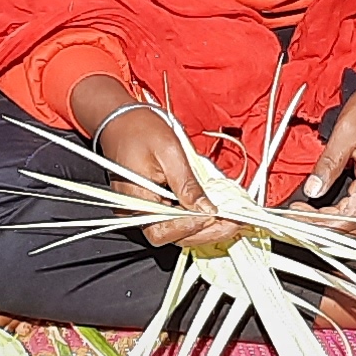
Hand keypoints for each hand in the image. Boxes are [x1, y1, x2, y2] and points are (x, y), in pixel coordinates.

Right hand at [93, 102, 246, 252]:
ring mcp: (144, 209)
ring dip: (205, 227)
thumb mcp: (169, 151)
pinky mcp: (153, 203)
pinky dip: (197, 217)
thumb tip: (206, 209)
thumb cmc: (140, 129)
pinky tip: (215, 210)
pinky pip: (176, 218)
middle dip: (206, 232)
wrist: (122, 118)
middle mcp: (136, 211)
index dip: (193, 228)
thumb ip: (187, 183)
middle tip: (234, 223)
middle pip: (173, 237)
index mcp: (135, 200)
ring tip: (230, 219)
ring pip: (177, 231)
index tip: (217, 215)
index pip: (164, 231)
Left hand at [300, 64, 355, 227]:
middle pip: (354, 228)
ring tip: (305, 211)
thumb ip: (329, 163)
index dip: (319, 220)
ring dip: (331, 221)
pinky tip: (322, 206)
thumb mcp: (346, 130)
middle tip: (296, 215)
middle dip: (323, 226)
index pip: (348, 217)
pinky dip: (340, 212)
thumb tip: (313, 189)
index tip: (296, 212)